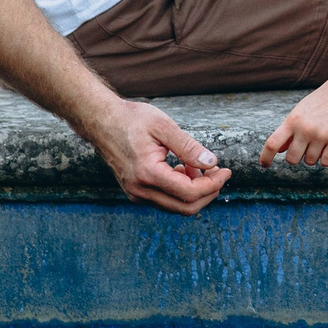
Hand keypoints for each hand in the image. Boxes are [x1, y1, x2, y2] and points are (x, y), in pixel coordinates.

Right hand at [85, 99, 230, 214]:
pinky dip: (181, 190)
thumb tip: (212, 163)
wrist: (101, 121)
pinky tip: (184, 168)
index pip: (190, 193)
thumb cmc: (131, 119)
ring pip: (176, 206)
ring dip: (195, 191)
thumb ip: (189, 147)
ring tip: (198, 165)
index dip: (213, 184)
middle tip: (219, 172)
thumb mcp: (163, 126)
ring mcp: (136, 194)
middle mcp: (140, 190)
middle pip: (185, 207)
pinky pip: (165, 200)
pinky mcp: (136, 192)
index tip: (226, 170)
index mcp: (148, 174)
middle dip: (208, 192)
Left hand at [261, 80, 327, 168]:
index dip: (265, 158)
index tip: (265, 165)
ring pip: (310, 161)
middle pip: (291, 159)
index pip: (272, 144)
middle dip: (297, 156)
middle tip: (306, 146)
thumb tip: (280, 150)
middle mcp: (305, 129)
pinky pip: (326, 162)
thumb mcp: (301, 111)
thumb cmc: (322, 100)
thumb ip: (289, 130)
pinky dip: (327, 158)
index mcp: (293, 120)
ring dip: (314, 156)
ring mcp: (321, 135)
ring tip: (322, 140)